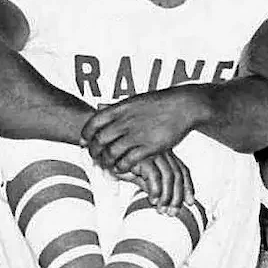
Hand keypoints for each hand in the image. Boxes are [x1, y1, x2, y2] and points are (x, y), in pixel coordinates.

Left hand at [80, 88, 206, 171]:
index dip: (86, 135)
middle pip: (99, 141)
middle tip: (94, 157)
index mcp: (120, 108)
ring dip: (106, 162)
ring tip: (107, 165)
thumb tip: (98, 106)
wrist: (183, 105)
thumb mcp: (133, 100)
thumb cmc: (157, 102)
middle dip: (93, 152)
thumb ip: (116, 107)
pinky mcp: (149, 147)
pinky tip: (122, 167)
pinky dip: (121, 167)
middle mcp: (126, 121)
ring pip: (111, 153)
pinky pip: (128, 161)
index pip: (93, 123)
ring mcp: (137, 134)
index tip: (85, 142)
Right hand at [114, 150, 196, 214]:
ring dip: (168, 196)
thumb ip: (149, 183)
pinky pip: (154, 175)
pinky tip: (152, 201)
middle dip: (179, 196)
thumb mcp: (138, 174)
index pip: (182, 169)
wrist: (103, 145)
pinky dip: (156, 190)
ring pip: (169, 176)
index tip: (190, 203)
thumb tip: (158, 200)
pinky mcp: (141, 156)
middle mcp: (160, 151)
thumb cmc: (119, 159)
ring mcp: (152, 152)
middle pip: (178, 174)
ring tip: (162, 210)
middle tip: (173, 213)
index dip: (188, 187)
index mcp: (163, 153)